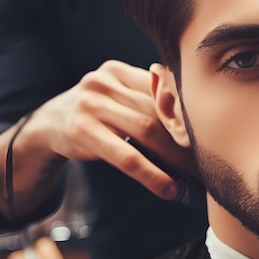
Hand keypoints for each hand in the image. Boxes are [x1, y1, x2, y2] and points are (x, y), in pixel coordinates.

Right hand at [33, 60, 192, 199]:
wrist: (47, 124)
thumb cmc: (96, 112)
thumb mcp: (116, 95)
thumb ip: (147, 97)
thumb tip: (196, 117)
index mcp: (119, 71)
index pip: (164, 89)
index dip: (189, 113)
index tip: (211, 133)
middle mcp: (105, 82)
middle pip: (158, 110)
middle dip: (186, 137)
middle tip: (208, 158)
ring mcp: (92, 105)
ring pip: (147, 131)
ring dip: (175, 157)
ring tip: (193, 175)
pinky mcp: (84, 131)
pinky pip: (126, 156)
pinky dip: (151, 174)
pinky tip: (167, 188)